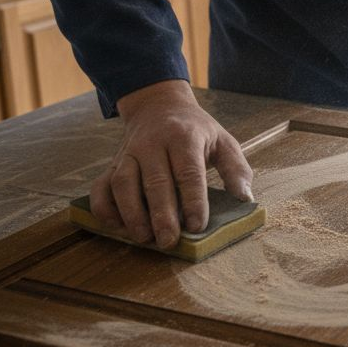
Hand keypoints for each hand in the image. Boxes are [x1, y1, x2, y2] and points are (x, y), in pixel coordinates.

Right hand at [89, 80, 252, 247]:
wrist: (158, 105)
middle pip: (155, 181)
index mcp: (184, 137)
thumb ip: (236, 169)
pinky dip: (104, 207)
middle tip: (169, 241)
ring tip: (144, 238)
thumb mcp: (223, 141)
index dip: (193, 200)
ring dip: (131, 213)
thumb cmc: (195, 130)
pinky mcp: (113, 163)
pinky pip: (101, 186)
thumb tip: (245, 198)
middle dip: (161, 214)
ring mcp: (129, 153)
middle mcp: (152, 143)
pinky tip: (117, 226)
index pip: (188, 171)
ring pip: (123, 183)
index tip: (197, 226)